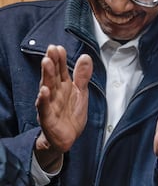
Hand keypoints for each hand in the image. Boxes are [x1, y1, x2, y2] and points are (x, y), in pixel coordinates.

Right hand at [35, 45, 92, 170]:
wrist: (67, 138)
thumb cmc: (71, 115)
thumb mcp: (80, 93)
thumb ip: (82, 76)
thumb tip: (86, 57)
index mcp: (62, 87)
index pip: (60, 70)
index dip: (60, 59)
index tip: (59, 47)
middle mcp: (54, 94)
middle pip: (52, 76)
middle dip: (52, 63)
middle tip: (51, 49)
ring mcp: (49, 105)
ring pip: (47, 88)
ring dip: (46, 76)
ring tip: (46, 62)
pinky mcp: (48, 118)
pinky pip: (44, 108)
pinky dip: (43, 100)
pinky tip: (44, 91)